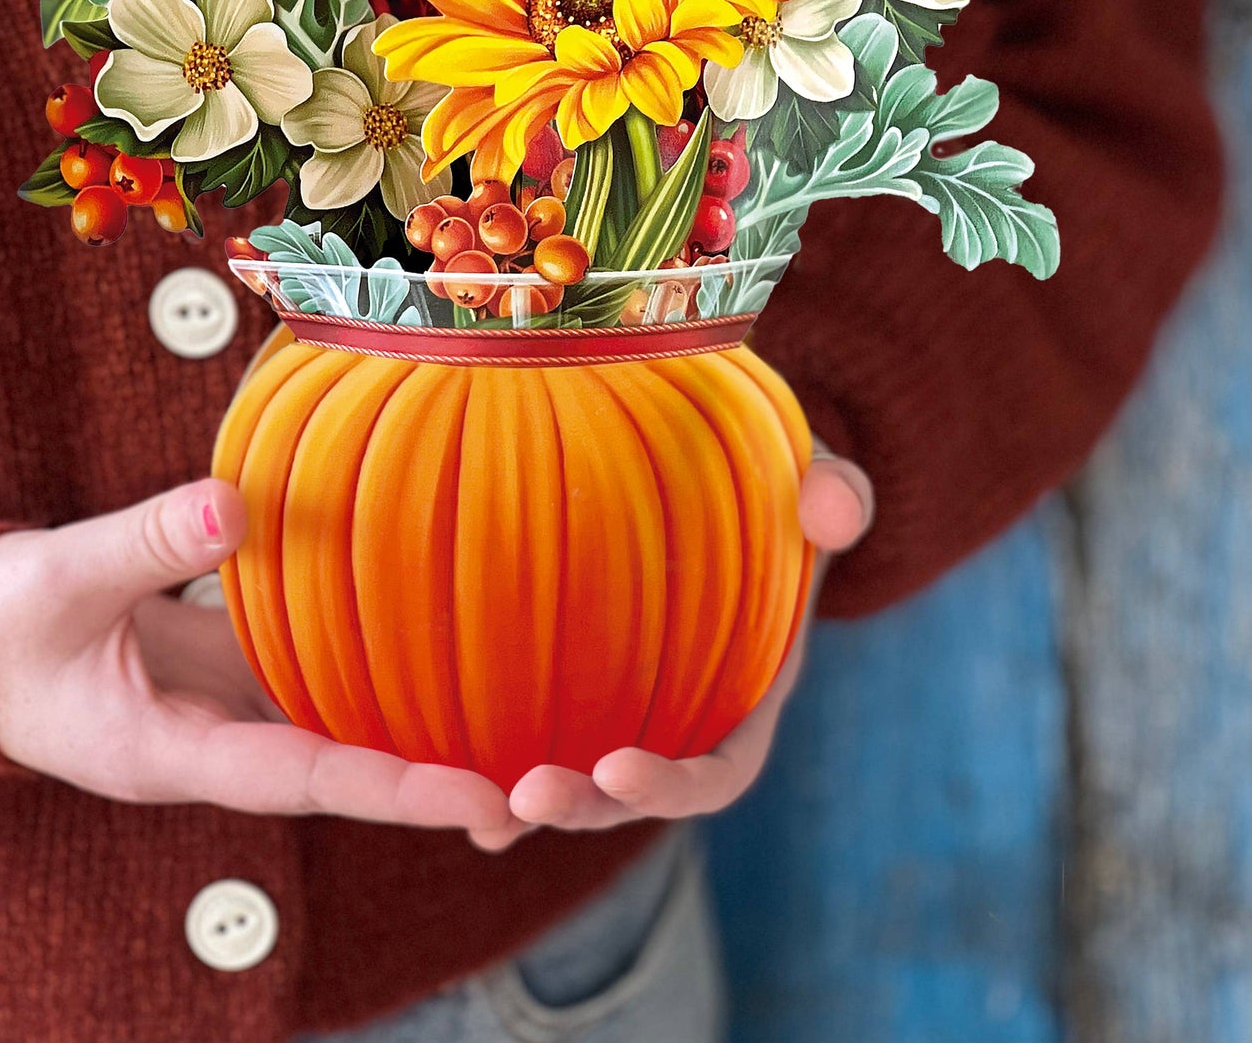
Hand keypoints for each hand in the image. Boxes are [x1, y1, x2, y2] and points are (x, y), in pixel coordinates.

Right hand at [0, 478, 517, 835]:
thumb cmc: (5, 623)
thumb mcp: (60, 579)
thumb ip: (142, 543)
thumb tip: (232, 505)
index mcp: (174, 754)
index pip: (301, 778)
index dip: (389, 790)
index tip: (473, 798)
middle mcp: (221, 745)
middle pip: (344, 774)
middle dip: (432, 785)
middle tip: (536, 786)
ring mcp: (234, 711)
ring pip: (341, 728)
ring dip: (418, 731)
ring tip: (518, 729)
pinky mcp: (239, 671)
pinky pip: (320, 676)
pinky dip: (376, 666)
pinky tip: (437, 640)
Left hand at [473, 450, 873, 851]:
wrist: (713, 458)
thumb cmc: (770, 471)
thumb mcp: (812, 473)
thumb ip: (833, 491)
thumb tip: (832, 508)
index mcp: (748, 692)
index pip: (718, 770)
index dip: (673, 784)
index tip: (617, 767)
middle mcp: (685, 716)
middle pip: (635, 794)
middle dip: (586, 807)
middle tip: (526, 798)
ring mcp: (626, 704)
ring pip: (580, 777)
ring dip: (533, 801)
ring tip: (482, 812)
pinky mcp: (570, 678)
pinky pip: (532, 731)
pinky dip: (491, 765)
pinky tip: (437, 779)